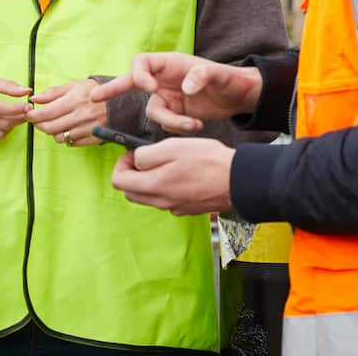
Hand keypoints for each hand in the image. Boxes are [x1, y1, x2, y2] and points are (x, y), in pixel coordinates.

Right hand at [0, 71, 31, 140]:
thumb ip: (7, 86)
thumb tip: (26, 91)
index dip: (16, 110)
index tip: (28, 106)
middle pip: (0, 123)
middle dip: (18, 119)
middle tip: (27, 112)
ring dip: (12, 127)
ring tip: (17, 117)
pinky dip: (2, 132)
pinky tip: (5, 122)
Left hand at [27, 79, 105, 146]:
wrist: (120, 103)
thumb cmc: (94, 92)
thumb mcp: (74, 85)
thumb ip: (53, 92)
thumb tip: (34, 99)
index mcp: (75, 100)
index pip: (46, 113)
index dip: (33, 115)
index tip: (29, 114)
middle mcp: (81, 116)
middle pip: (49, 128)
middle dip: (39, 125)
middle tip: (38, 120)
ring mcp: (87, 129)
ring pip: (59, 138)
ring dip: (53, 132)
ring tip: (56, 123)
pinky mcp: (92, 139)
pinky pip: (71, 143)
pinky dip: (66, 137)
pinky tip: (68, 128)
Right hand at [90, 52, 261, 132]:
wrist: (237, 98)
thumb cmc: (228, 78)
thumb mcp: (218, 74)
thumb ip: (202, 76)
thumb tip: (185, 89)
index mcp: (169, 63)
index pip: (141, 63)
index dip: (139, 75)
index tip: (150, 87)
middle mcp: (162, 79)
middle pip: (130, 83)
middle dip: (112, 90)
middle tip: (93, 97)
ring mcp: (166, 97)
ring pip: (152, 111)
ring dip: (169, 120)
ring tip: (192, 124)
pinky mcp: (173, 113)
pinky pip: (165, 124)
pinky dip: (177, 127)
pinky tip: (196, 125)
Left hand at [110, 138, 234, 215]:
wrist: (239, 180)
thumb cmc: (208, 161)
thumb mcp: (173, 147)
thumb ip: (147, 155)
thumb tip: (135, 160)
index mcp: (154, 186)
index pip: (118, 182)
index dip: (121, 164)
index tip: (133, 154)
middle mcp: (161, 202)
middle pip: (131, 192)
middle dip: (132, 174)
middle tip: (147, 158)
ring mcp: (175, 208)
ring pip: (148, 197)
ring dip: (149, 181)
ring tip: (167, 163)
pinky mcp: (187, 209)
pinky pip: (167, 200)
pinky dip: (166, 188)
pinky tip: (182, 174)